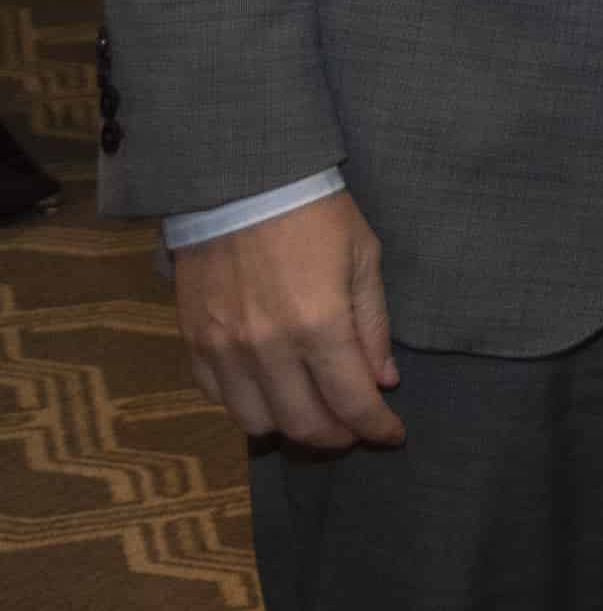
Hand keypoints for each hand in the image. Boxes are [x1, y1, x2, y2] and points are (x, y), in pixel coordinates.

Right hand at [172, 189, 402, 448]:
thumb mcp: (364, 258)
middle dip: (338, 437)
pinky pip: (219, 397)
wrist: (239, 182)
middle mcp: (267, 348)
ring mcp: (224, 349)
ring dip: (291, 428)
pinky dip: (249, 406)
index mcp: (318, 325)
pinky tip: (272, 392)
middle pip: (303, 424)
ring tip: (315, 414)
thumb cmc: (315, 214)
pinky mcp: (193, 342)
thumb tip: (382, 380)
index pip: (351, 403)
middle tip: (357, 430)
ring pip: (256, 422)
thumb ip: (373, 325)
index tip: (393, 434)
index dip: (377, 427)